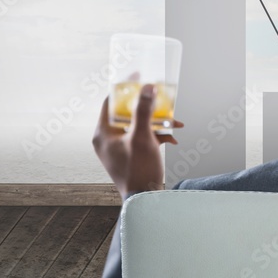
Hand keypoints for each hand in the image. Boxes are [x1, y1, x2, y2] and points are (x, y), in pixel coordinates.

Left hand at [92, 83, 184, 199]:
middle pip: (127, 113)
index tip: (138, 77)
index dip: (124, 88)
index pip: (110, 102)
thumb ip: (144, 111)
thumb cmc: (139, 170)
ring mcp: (118, 148)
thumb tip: (146, 87)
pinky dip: (157, 136)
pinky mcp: (130, 155)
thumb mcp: (143, 137)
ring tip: (175, 122)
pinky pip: (142, 138)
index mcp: (103, 134)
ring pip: (138, 125)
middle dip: (148, 107)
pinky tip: (172, 139)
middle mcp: (107, 140)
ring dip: (157, 122)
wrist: (145, 199)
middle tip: (161, 98)